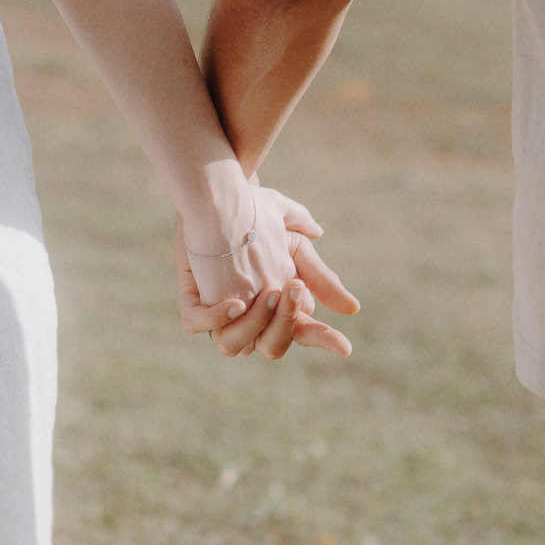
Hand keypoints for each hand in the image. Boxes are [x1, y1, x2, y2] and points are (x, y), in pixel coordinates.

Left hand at [179, 188, 358, 358]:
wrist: (220, 196)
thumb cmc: (258, 218)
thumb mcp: (295, 244)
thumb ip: (320, 275)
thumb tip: (351, 308)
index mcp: (278, 310)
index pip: (304, 333)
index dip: (323, 340)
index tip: (345, 348)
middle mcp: (249, 318)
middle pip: (272, 346)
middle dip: (286, 320)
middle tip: (293, 284)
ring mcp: (219, 312)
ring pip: (235, 346)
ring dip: (255, 324)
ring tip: (270, 290)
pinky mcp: (193, 298)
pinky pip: (197, 324)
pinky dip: (216, 319)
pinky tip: (236, 302)